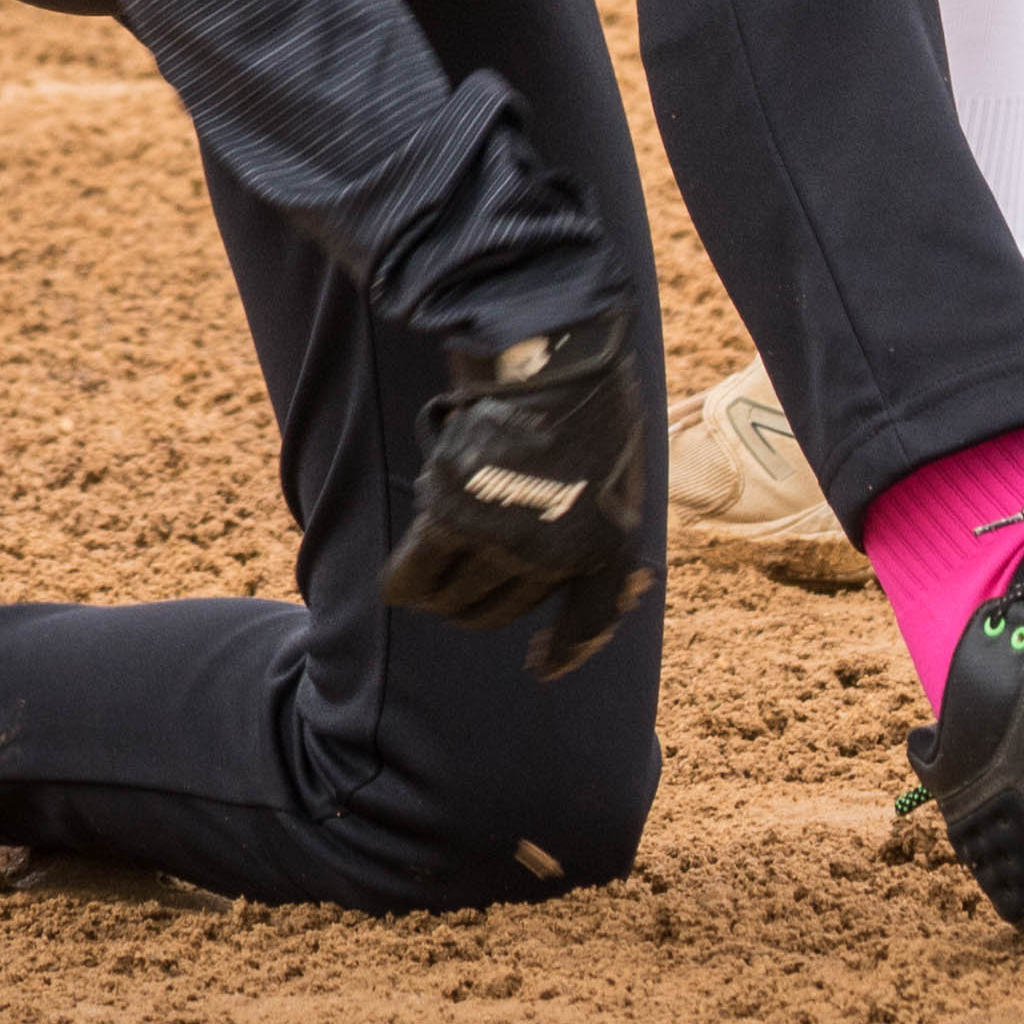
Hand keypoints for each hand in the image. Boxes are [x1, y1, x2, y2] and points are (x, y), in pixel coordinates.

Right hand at [379, 306, 651, 680]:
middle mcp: (552, 558)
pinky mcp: (451, 517)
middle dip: (477, 608)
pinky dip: (405, 582)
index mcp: (606, 548)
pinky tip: (403, 579)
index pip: (588, 622)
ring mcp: (500, 541)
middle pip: (496, 615)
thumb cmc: (591, 402)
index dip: (565, 650)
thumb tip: (608, 571)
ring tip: (432, 573)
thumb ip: (601, 525)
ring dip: (439, 595)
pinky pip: (413, 577)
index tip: (542, 664)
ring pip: (452, 601)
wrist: (557, 359)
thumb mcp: (621, 474)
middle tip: (463, 584)